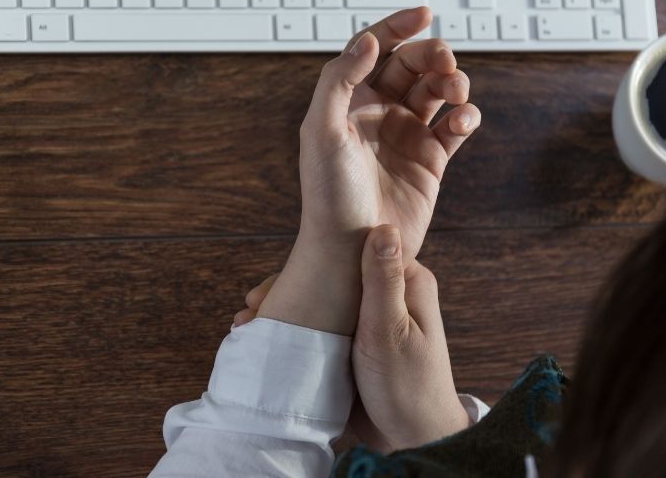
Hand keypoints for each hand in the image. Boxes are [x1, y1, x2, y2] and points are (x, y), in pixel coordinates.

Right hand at [232, 227, 469, 451]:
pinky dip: (298, 329)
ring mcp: (374, 319)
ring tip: (251, 322)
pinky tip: (268, 337)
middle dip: (292, 287)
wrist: (414, 440)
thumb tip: (384, 225)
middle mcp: (391, 295)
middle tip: (255, 303)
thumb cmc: (409, 388)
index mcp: (407, 282)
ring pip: (325, 301)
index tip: (279, 276)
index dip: (313, 259)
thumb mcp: (390, 330)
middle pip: (333, 275)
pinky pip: (325, 326)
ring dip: (289, 309)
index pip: (353, 252)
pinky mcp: (359, 343)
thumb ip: (383, 280)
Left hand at [258, 7, 480, 334]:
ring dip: (453, 82)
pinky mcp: (431, 160)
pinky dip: (465, 117)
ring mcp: (406, 134)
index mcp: (348, 100)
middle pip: (413, 64)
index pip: (375, 48)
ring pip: (438, 90)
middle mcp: (378, 112)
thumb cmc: (328, 193)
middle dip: (433, 55)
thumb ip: (340, 79)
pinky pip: (455, 126)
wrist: (350, 249)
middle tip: (445, 62)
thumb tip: (368, 40)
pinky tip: (461, 122)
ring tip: (454, 95)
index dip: (398, 26)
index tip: (424, 13)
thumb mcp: (322, 130)